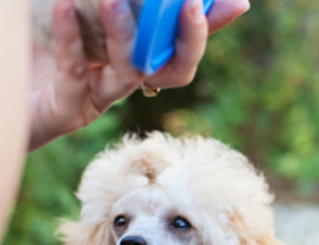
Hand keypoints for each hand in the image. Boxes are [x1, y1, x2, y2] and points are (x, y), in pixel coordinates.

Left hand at [28, 0, 248, 151]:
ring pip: (131, 72)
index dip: (211, 25)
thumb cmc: (32, 44)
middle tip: (190, 2)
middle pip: (176, 69)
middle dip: (189, 39)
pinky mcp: (68, 109)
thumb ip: (119, 1)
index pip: (185, 44)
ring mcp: (99, 96)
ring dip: (127, 35)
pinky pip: (77, 72)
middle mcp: (125, 79)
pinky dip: (71, 37)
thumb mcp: (77, 11)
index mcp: (135, 55)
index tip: (234, 1)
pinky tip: (64, 5)